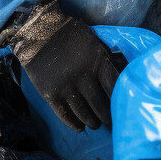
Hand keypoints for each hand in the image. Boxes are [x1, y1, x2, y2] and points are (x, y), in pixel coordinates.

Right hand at [8, 1, 120, 131]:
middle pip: (100, 105)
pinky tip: (80, 127)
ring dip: (92, 122)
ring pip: (84, 113)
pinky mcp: (51, 94)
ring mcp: (67, 87)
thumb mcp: (94, 42)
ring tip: (95, 125)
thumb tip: (120, 79)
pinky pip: (65, 115)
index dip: (119, 100)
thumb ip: (106, 61)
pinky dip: (74, 123)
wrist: (38, 32)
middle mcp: (84, 77)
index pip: (114, 88)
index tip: (121, 107)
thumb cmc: (70, 34)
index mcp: (98, 62)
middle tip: (110, 121)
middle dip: (106, 116)